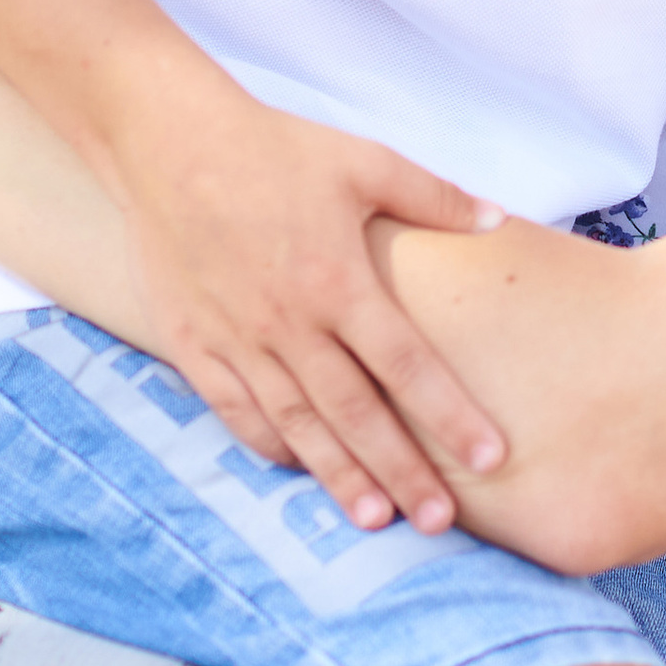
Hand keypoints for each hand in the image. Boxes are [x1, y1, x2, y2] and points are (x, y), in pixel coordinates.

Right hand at [109, 82, 509, 535]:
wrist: (169, 144)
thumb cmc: (273, 149)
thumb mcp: (363, 161)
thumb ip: (433, 198)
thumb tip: (496, 222)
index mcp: (338, 282)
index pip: (407, 365)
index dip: (450, 414)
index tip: (491, 457)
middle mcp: (290, 323)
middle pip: (356, 413)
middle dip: (401, 471)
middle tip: (439, 521)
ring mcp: (238, 340)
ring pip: (297, 424)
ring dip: (338, 475)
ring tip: (376, 518)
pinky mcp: (193, 344)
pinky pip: (234, 410)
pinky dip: (267, 444)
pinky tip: (297, 469)